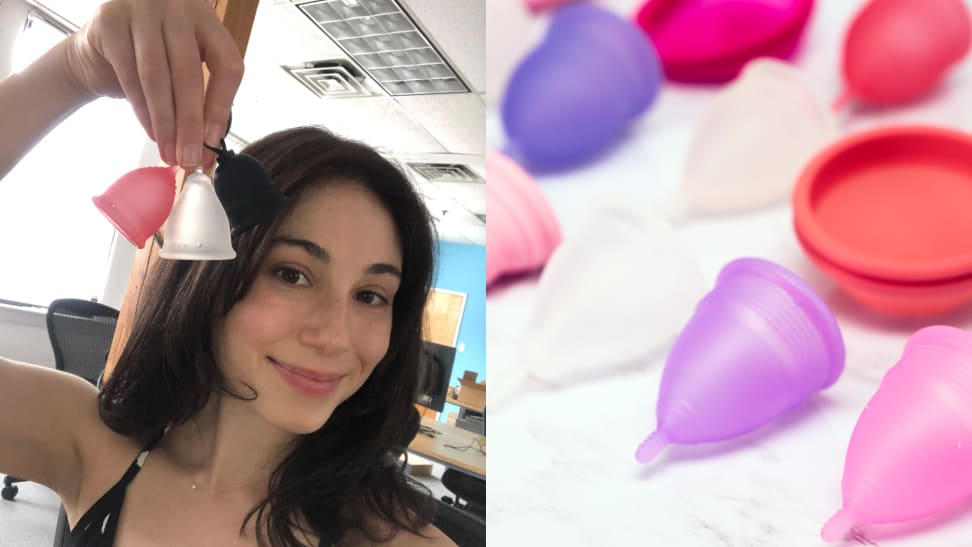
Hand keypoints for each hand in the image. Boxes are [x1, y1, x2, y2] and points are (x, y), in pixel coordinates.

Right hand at [63, 0, 243, 167]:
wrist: (96, 51)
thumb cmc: (149, 63)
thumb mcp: (182, 72)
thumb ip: (199, 103)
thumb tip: (207, 151)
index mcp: (207, 20)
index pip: (226, 64)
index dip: (221, 105)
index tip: (213, 140)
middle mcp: (177, 8)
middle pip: (189, 73)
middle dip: (190, 123)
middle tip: (189, 157)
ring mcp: (142, 10)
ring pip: (157, 76)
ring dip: (165, 121)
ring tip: (169, 151)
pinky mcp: (110, 20)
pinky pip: (129, 74)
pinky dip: (141, 109)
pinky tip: (151, 132)